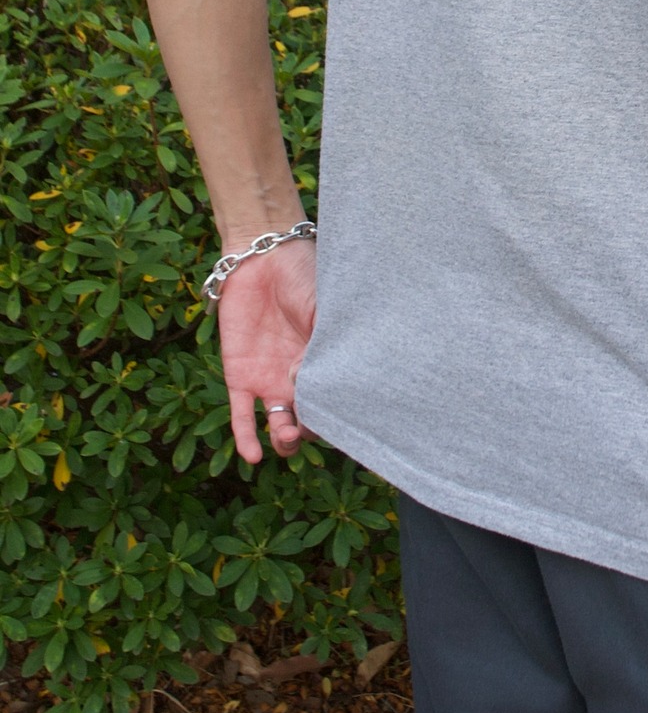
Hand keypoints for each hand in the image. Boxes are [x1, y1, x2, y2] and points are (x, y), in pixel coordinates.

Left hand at [215, 238, 317, 462]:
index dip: (337, 415)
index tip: (343, 418)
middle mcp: (298, 378)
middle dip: (312, 432)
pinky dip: (245, 438)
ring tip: (286, 438)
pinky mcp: (239, 376)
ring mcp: (269, 379)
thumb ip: (321, 344)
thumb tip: (311, 381)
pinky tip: (252, 455)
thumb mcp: (323, 309)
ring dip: (284, 441)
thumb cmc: (303, 277)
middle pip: (308, 422)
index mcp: (322, 362)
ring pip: (278, 426)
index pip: (332, 402)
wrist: (263, 256)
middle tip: (312, 427)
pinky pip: (241, 415)